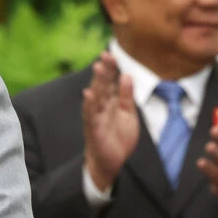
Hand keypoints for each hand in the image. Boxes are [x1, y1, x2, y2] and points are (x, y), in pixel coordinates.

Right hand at [81, 53, 138, 193]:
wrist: (111, 162)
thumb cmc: (118, 138)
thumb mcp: (128, 114)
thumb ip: (127, 96)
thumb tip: (127, 75)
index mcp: (111, 102)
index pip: (111, 82)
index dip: (112, 69)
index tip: (111, 54)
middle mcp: (102, 106)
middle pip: (103, 85)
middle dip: (104, 71)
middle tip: (105, 56)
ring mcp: (96, 117)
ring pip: (96, 96)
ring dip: (97, 82)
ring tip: (98, 68)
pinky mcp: (93, 129)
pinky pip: (90, 115)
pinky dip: (89, 104)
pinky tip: (88, 94)